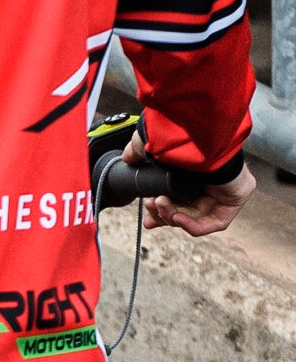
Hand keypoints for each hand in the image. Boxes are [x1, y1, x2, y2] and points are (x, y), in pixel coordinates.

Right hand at [121, 129, 255, 236]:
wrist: (200, 136)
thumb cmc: (178, 136)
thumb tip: (127, 158)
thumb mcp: (150, 145)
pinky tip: (177, 217)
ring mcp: (223, 191)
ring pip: (196, 217)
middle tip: (150, 214)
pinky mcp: (234, 199)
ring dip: (172, 216)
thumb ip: (137, 152)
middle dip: (165, 217)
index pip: (179, 199)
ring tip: (160, 203)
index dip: (162, 212)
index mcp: (193, 172)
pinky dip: (193, 225)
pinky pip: (215, 222)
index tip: (148, 218)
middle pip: (186, 211)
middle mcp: (209, 181)